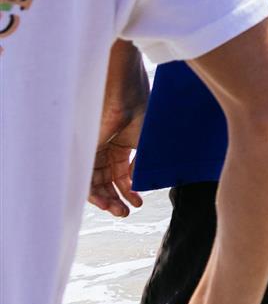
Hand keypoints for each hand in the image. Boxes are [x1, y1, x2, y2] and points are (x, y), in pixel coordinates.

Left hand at [90, 42, 147, 216]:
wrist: (125, 90)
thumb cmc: (142, 106)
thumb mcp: (147, 138)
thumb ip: (145, 159)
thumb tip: (144, 180)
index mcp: (123, 145)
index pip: (122, 174)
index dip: (130, 190)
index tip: (140, 202)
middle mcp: (108, 150)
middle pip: (107, 182)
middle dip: (117, 199)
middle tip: (127, 212)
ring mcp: (96, 150)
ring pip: (95, 183)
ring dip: (106, 200)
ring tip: (119, 211)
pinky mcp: (86, 150)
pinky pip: (84, 177)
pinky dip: (94, 193)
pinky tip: (106, 202)